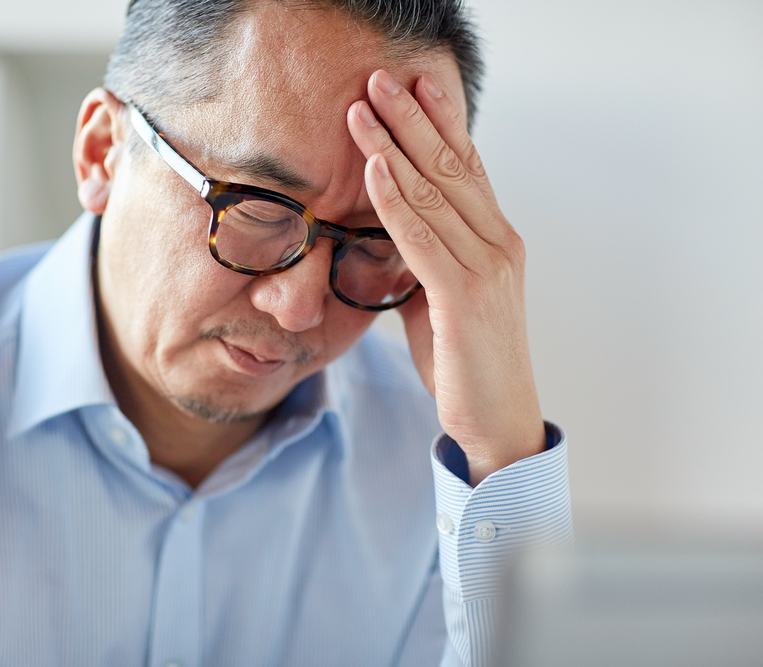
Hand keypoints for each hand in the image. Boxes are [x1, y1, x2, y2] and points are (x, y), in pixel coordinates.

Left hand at [347, 70, 544, 485]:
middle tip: (382, 79)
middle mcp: (500, 244)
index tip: (416, 86)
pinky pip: (422, 237)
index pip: (469, 168)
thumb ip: (426, 259)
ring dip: (395, 145)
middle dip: (414, 119)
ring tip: (364, 109)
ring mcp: (487, 268)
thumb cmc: (467, 361)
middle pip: (452, 167)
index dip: (442, 123)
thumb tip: (392, 231)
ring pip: (435, 193)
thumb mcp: (443, 298)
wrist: (497, 421)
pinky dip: (395, 199)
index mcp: (499, 241)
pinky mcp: (465, 296)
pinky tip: (375, 167)